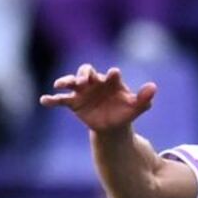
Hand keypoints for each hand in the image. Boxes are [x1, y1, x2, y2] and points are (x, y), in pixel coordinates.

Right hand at [39, 64, 155, 133]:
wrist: (113, 126)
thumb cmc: (125, 112)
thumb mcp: (136, 107)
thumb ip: (144, 98)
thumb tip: (154, 87)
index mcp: (110, 81)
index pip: (110, 75)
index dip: (112, 75)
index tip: (115, 74)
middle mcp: (94, 82)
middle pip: (86, 72)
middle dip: (84, 74)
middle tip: (84, 80)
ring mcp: (82, 91)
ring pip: (70, 81)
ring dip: (65, 81)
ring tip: (60, 85)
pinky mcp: (73, 103)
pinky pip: (60, 99)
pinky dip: (52, 99)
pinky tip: (44, 100)